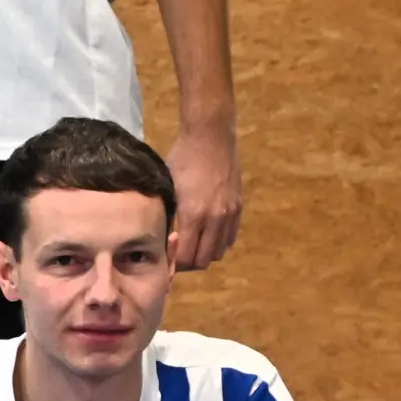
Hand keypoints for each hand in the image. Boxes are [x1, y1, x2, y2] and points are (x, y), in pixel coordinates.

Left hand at [166, 120, 243, 270]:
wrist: (210, 137)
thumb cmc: (182, 159)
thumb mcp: (168, 187)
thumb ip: (168, 215)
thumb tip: (161, 238)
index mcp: (194, 215)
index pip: (187, 257)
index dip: (175, 263)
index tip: (165, 257)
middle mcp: (215, 219)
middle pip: (204, 260)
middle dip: (189, 263)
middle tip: (177, 254)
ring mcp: (230, 214)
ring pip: (219, 251)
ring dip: (204, 253)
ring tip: (192, 243)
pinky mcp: (239, 207)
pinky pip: (230, 237)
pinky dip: (218, 243)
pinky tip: (206, 234)